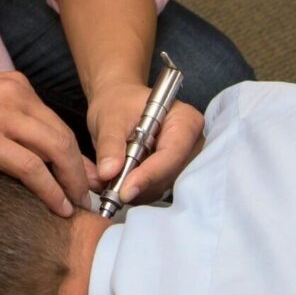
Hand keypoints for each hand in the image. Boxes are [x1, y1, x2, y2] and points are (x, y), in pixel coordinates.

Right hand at [0, 69, 98, 217]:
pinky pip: (32, 169)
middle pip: (63, 136)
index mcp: (13, 86)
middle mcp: (15, 96)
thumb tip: (18, 142)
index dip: (73, 152)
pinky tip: (58, 208)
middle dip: (81, 169)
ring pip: (56, 151)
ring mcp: (2, 117)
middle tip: (91, 195)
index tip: (84, 175)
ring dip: (72, 182)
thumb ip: (0, 113)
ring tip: (79, 206)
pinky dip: (50, 190)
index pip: (54, 121)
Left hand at [87, 82, 203, 203]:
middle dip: (137, 183)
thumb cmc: (119, 103)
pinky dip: (132, 189)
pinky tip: (114, 178)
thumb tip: (109, 172)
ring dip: (131, 188)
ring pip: (159, 187)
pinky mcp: (172, 174)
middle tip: (105, 184)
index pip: (172, 154)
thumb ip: (110, 144)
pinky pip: (153, 191)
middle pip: (168, 176)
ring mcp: (184, 162)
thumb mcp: (110, 119)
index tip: (124, 190)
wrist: (118, 104)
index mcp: (185, 121)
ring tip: (104, 177)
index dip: (149, 174)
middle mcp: (191, 144)